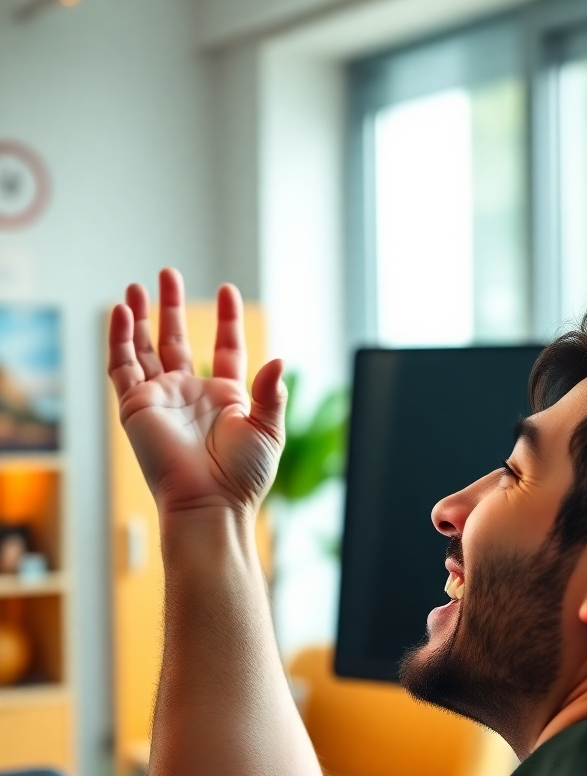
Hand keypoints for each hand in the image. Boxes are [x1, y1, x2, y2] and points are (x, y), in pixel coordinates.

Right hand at [108, 268, 285, 517]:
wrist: (210, 501)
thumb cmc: (243, 475)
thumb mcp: (268, 429)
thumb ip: (271, 393)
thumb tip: (278, 360)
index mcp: (226, 397)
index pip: (224, 348)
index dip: (225, 320)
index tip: (227, 291)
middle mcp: (191, 394)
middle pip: (176, 340)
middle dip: (171, 307)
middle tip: (168, 273)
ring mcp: (161, 399)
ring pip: (145, 348)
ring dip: (140, 317)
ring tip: (138, 286)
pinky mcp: (135, 406)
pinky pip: (122, 366)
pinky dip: (120, 338)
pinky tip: (121, 310)